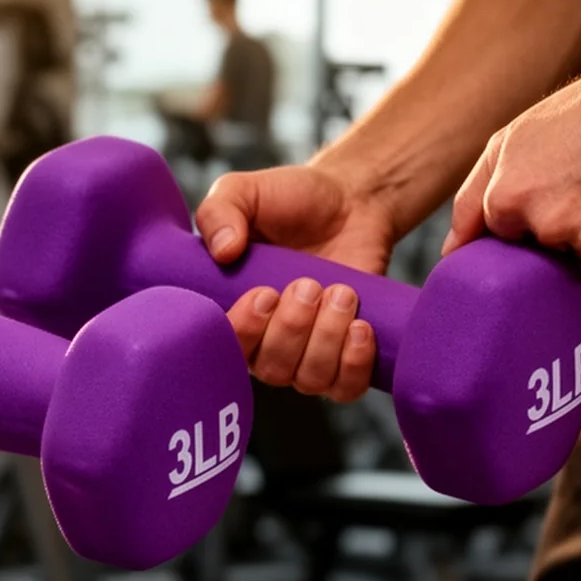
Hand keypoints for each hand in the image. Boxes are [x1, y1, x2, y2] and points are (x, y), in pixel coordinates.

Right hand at [195, 159, 396, 400]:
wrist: (350, 201)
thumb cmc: (290, 200)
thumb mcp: (244, 192)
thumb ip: (219, 213)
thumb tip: (222, 250)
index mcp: (232, 310)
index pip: (224, 347)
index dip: (243, 330)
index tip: (265, 292)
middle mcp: (264, 341)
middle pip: (270, 368)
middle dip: (293, 328)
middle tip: (309, 283)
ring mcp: (306, 354)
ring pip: (309, 379)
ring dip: (327, 338)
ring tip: (341, 292)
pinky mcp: (345, 357)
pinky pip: (344, 388)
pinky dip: (353, 363)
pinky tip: (360, 326)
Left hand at [443, 51, 580, 268]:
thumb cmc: (578, 116)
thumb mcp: (507, 144)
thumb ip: (470, 200)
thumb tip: (451, 252)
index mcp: (506, 199)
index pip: (498, 237)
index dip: (519, 216)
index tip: (541, 189)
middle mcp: (544, 224)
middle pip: (533, 252)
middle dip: (548, 228)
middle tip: (574, 185)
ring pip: (571, 257)